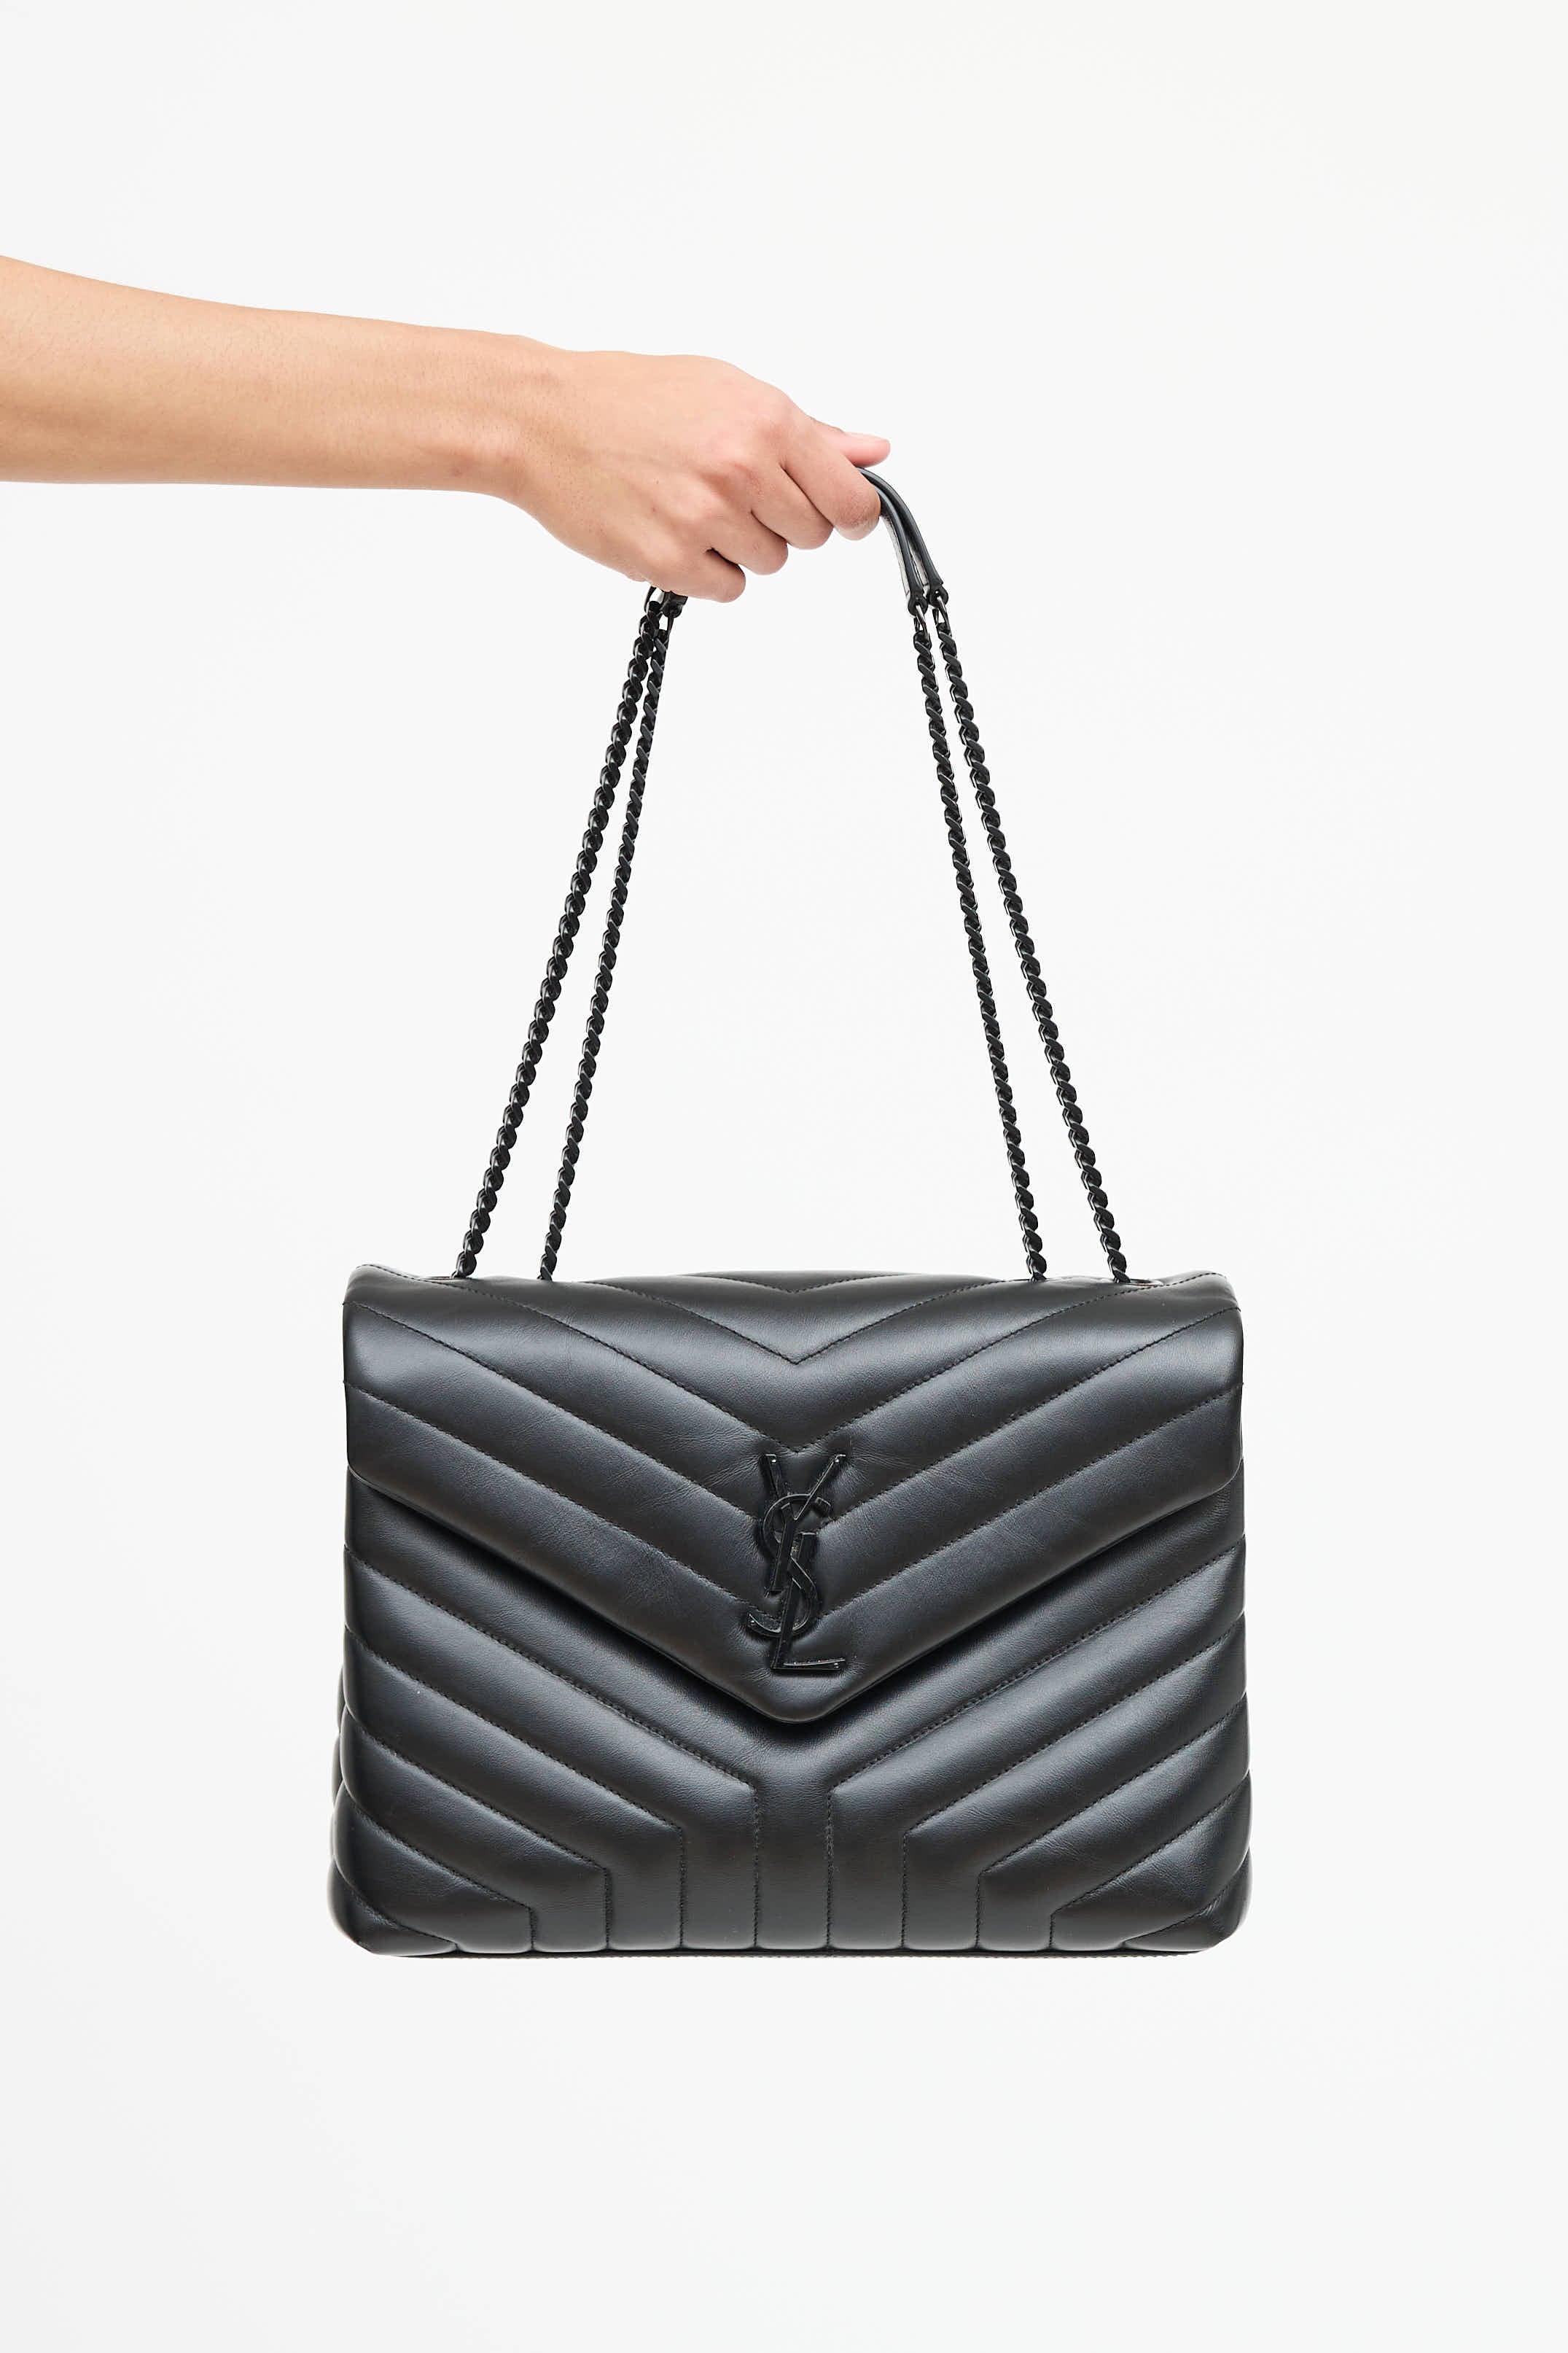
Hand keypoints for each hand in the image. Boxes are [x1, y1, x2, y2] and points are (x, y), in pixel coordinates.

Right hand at [499, 348, 888, 601]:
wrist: (544, 420)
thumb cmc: (631, 398)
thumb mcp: (726, 390)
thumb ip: (806, 431)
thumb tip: (873, 452)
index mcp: (767, 421)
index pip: (850, 499)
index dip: (851, 515)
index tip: (840, 518)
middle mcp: (742, 469)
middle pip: (811, 536)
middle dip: (782, 521)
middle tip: (733, 493)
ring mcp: (705, 518)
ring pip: (768, 563)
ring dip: (741, 545)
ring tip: (692, 504)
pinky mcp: (669, 561)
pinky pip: (726, 589)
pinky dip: (707, 570)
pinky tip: (673, 531)